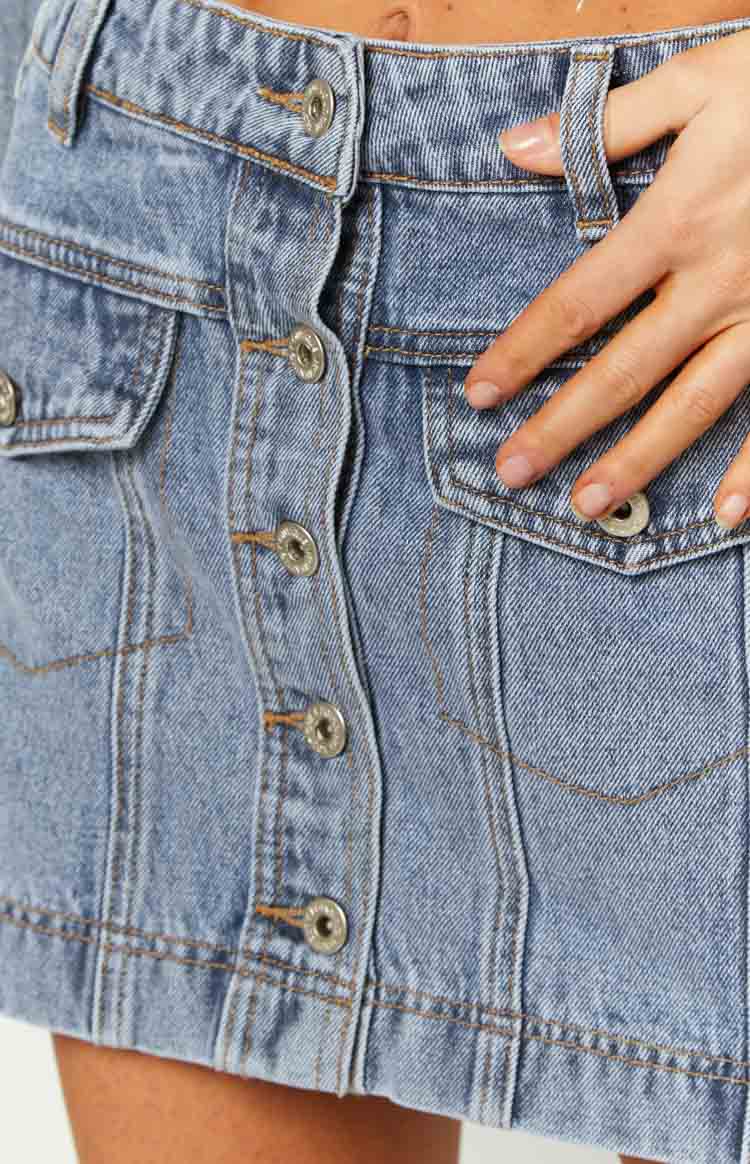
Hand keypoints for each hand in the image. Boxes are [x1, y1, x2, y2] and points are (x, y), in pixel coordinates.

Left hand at [462, 28, 749, 529]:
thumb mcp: (703, 84)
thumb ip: (611, 125)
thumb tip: (513, 145)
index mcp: (678, 223)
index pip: (579, 303)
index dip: (524, 351)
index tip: (480, 394)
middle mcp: (716, 283)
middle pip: (623, 370)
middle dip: (562, 426)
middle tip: (513, 472)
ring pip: (692, 404)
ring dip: (637, 460)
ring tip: (587, 504)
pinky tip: (720, 513)